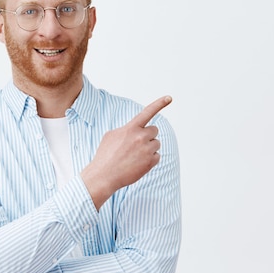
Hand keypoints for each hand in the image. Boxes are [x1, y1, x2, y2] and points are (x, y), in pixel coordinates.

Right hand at [81, 95, 171, 209]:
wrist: (104, 175)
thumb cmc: (105, 155)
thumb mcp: (111, 136)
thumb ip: (126, 129)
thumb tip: (135, 130)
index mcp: (130, 128)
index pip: (147, 112)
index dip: (159, 104)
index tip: (169, 97)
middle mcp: (140, 137)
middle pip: (154, 130)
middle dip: (148, 136)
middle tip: (136, 144)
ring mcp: (146, 150)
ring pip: (156, 144)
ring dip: (149, 148)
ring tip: (134, 156)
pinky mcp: (150, 162)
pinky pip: (157, 156)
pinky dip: (150, 160)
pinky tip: (138, 164)